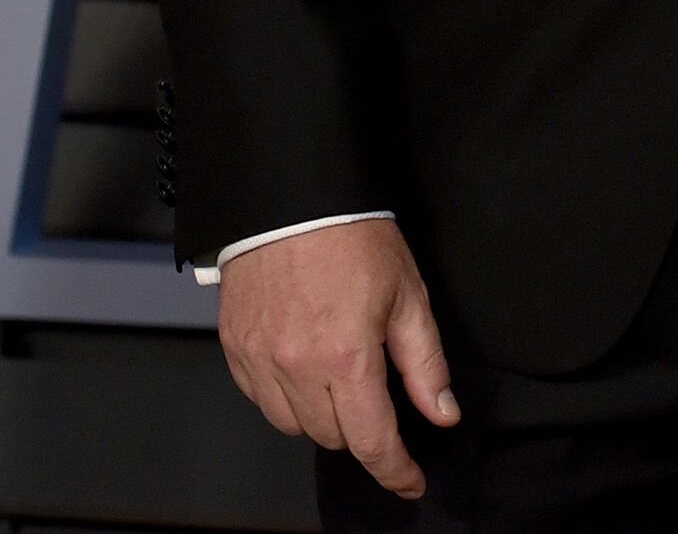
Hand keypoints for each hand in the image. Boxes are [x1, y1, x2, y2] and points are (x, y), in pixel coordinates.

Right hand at [216, 218, 460, 498]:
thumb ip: (425, 364)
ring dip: (322, 414)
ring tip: (338, 372)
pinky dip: (285, 396)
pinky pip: (262, 400)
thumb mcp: (408, 295)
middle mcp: (297, 367)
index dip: (395, 470)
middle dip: (362, 427)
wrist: (291, 197)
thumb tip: (442, 412)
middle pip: (333, 437)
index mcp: (347, 356)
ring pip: (294, 425)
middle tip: (375, 390)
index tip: (409, 481)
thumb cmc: (351, 236)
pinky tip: (303, 365)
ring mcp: (259, 361)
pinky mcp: (235, 349)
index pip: (372, 440)